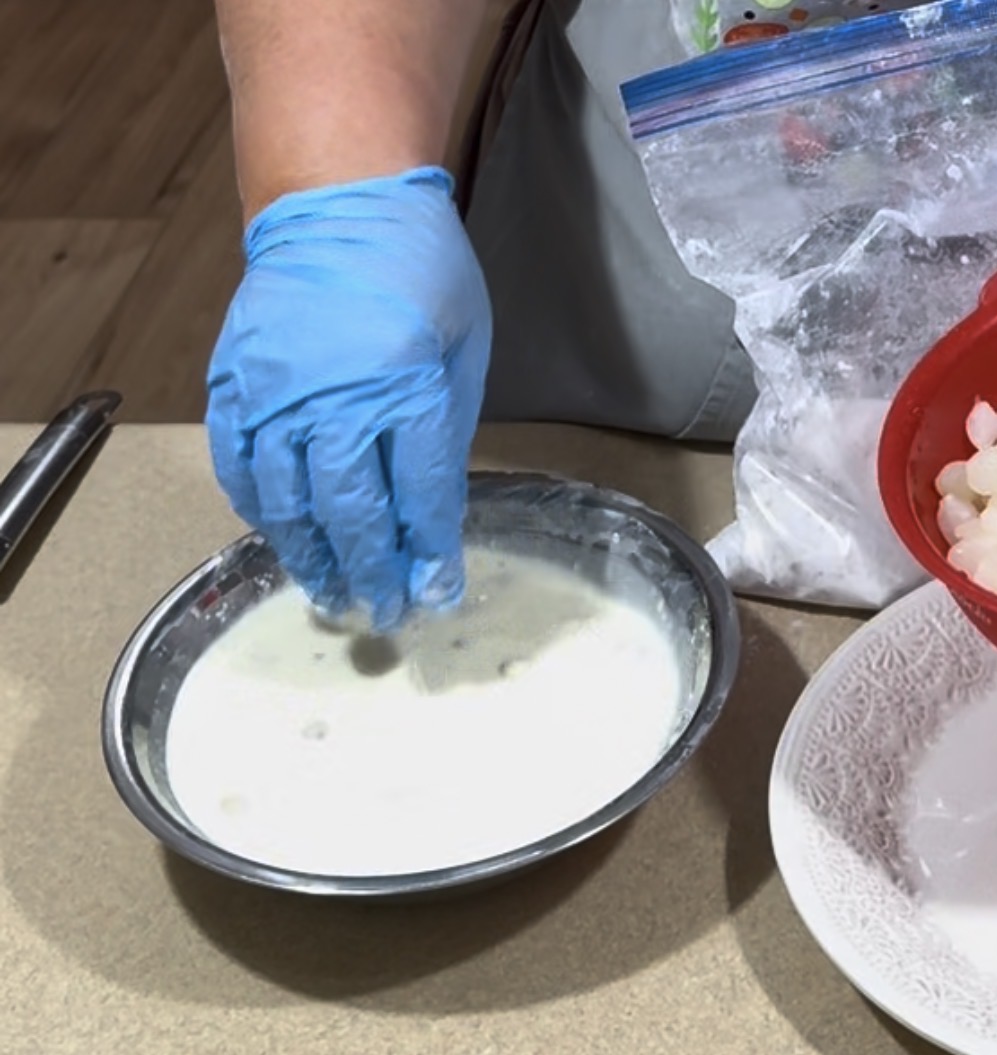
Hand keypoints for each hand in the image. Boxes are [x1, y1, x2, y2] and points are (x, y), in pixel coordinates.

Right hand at [206, 166, 491, 629]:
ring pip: (290, 500)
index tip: (437, 591)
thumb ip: (447, 429)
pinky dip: (259, 509)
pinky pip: (239, 465)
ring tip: (332, 594)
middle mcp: (337, 396)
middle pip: (355, 511)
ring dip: (313, 556)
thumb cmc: (420, 271)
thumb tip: (433, 511)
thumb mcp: (463, 348)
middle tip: (385, 613)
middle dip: (374, 572)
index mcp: (408, 384)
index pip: (422, 494)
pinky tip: (281, 537)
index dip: (431, 552)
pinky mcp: (235, 382)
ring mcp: (277, 391)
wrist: (339, 202)